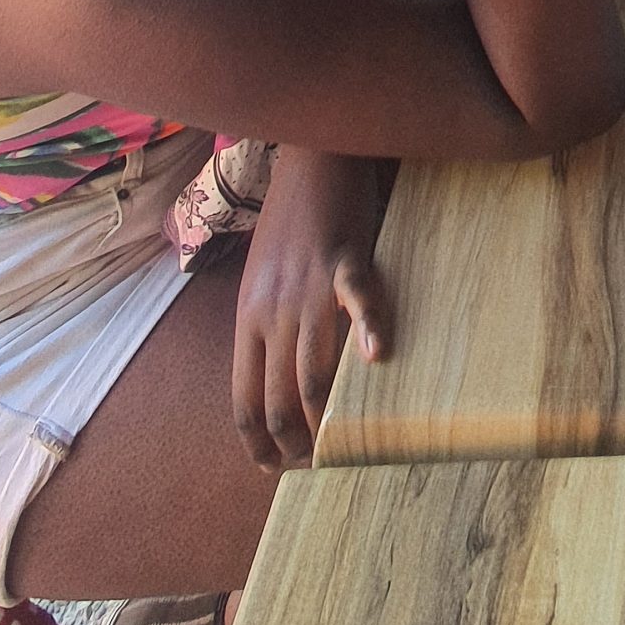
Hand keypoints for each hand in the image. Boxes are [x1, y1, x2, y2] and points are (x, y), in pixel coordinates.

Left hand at [232, 151, 388, 469]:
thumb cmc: (291, 219)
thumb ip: (266, 324)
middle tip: (317, 465)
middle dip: (295, 445)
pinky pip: (359, 302)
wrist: (310, 156)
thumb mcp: (261, 277)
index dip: (258, 443)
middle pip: (277, 399)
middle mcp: (272, 309)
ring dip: (327, 417)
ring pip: (313, 370)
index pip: (244, 400)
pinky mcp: (345, 259)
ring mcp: (308, 287)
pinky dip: (371, 330)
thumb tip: (276, 377)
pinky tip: (381, 357)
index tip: (275, 467)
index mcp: (248, 317)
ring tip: (345, 444)